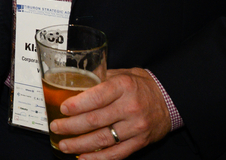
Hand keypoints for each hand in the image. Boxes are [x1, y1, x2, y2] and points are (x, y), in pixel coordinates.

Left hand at [52, 68, 171, 159]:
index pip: (97, 97)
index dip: (77, 105)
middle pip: (95, 120)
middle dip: (71, 126)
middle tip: (56, 128)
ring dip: (80, 144)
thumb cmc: (140, 85)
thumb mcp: (121, 74)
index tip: (62, 109)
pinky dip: (98, 158)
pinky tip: (83, 158)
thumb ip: (98, 78)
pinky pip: (117, 153)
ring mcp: (136, 127)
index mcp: (123, 86)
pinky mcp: (140, 142)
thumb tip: (71, 81)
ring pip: (103, 139)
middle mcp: (130, 107)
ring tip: (64, 145)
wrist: (169, 99)